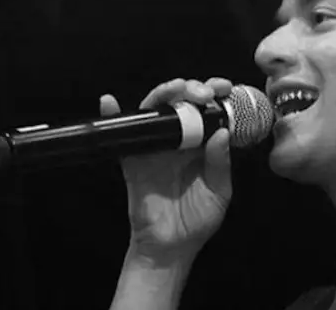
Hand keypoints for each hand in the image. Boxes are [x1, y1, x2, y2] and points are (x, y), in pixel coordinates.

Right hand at [101, 78, 233, 260]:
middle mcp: (179, 140)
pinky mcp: (133, 158)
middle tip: (206, 92)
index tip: (225, 88)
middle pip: (182, 103)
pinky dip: (114, 115)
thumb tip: (221, 133)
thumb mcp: (219, 192)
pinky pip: (123, 134)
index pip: (208, 111)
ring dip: (165, 93)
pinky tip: (111, 102)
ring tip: (177, 89)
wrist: (171, 246)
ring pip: (156, 110)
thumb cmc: (198, 220)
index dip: (216, 95)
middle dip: (194, 88)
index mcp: (203, 145)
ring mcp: (155, 146)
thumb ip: (219, 163)